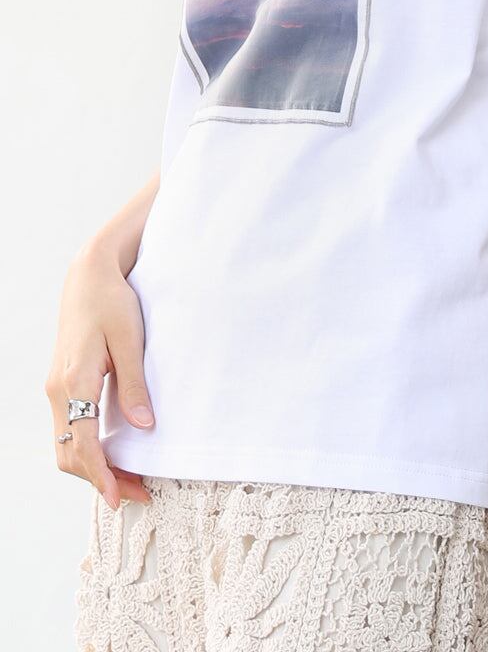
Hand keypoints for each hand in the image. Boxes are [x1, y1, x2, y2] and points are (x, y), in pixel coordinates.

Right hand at [44, 243, 154, 508]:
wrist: (89, 277)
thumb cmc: (112, 302)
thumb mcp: (130, 339)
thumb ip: (134, 384)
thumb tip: (144, 427)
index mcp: (74, 381)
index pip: (84, 442)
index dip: (101, 475)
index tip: (119, 497)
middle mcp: (58, 390)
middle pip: (71, 453)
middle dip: (101, 480)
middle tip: (138, 493)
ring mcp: (56, 389)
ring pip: (66, 445)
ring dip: (94, 468)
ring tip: (131, 480)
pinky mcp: (62, 386)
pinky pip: (69, 430)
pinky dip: (87, 450)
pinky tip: (113, 455)